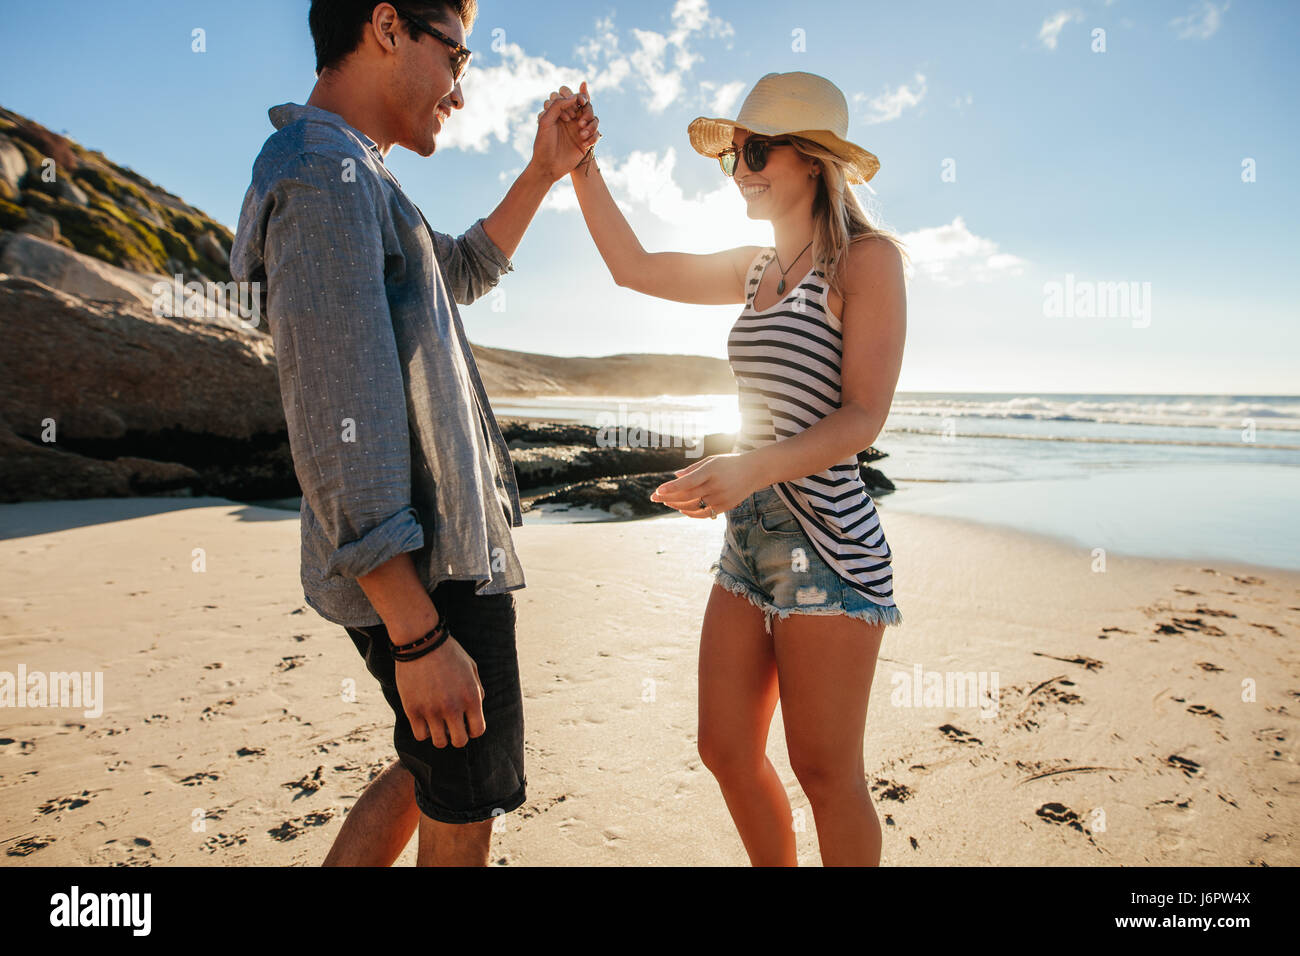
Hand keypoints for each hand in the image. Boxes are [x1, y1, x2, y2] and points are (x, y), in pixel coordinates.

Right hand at [393, 634, 484, 748]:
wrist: (421, 642)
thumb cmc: (448, 653)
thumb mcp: (471, 668)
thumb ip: (477, 690)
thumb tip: (476, 710)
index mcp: (471, 697)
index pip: (478, 730)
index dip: (472, 730)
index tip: (466, 724)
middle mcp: (453, 707)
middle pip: (459, 741)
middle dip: (457, 736)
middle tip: (451, 726)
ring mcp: (432, 710)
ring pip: (439, 742)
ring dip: (440, 736)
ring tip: (437, 723)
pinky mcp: (413, 710)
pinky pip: (420, 736)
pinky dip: (423, 732)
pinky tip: (424, 720)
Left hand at [532, 81, 599, 180]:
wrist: (549, 166)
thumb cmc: (544, 144)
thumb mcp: (546, 121)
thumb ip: (558, 105)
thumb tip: (574, 97)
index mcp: (560, 112)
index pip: (572, 96)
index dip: (574, 102)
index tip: (567, 116)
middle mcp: (571, 118)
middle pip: (586, 105)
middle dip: (586, 112)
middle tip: (578, 124)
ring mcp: (579, 129)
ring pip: (593, 117)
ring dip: (590, 125)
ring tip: (581, 135)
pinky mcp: (587, 140)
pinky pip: (597, 132)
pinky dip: (592, 137)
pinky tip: (583, 144)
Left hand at [649, 453, 763, 517]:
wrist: (754, 471)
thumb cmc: (729, 463)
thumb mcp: (711, 461)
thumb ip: (692, 469)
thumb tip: (674, 477)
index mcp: (711, 471)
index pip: (688, 482)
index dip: (672, 487)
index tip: (657, 490)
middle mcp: (715, 486)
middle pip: (687, 495)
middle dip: (668, 497)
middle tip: (653, 497)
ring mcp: (720, 498)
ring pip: (693, 506)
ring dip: (676, 505)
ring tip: (665, 501)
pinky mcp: (724, 507)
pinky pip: (703, 513)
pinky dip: (690, 513)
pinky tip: (680, 509)